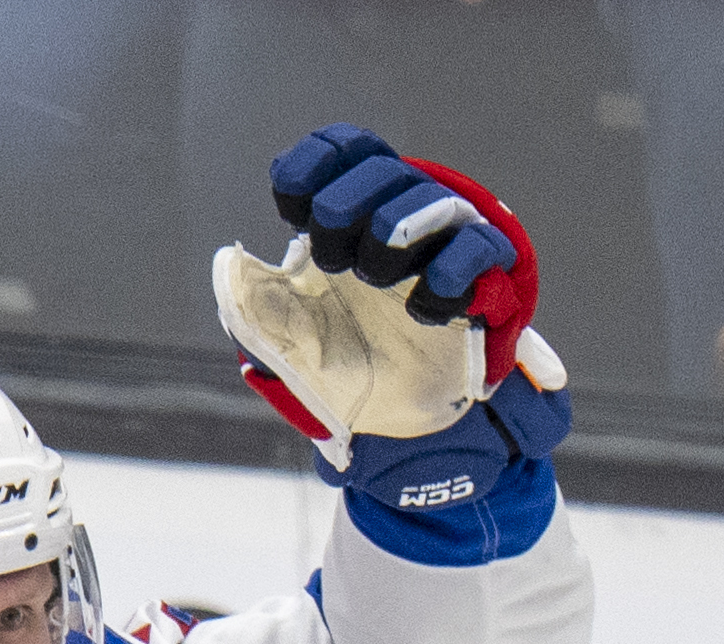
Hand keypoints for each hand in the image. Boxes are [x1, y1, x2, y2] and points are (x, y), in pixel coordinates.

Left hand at [214, 125, 571, 515]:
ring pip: (428, 198)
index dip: (310, 166)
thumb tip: (232, 266)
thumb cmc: (353, 360)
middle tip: (330, 261)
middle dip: (340, 208)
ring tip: (372, 279)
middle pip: (379, 166)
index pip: (342, 147)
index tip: (290, 211)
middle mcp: (407, 210)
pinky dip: (445, 277)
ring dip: (388, 232)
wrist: (416, 417)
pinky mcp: (492, 278)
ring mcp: (452, 240)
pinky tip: (421, 311)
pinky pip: (476, 252)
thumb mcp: (294, 335)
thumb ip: (261, 302)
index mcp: (360, 208)